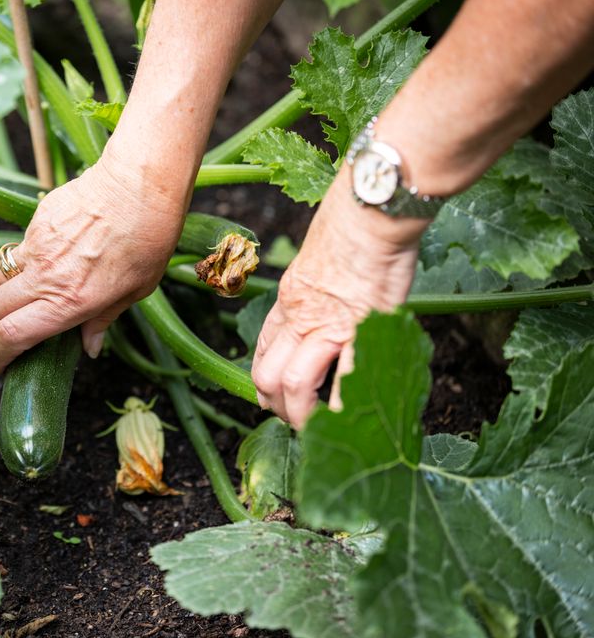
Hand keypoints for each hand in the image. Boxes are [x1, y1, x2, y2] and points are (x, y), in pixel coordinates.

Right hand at [0, 158, 186, 375]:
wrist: (141, 184)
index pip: (12, 336)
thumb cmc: (148, 240)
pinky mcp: (36, 222)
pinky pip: (17, 251)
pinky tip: (44, 265)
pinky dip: (21, 266)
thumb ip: (103, 321)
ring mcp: (36, 247)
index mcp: (70, 301)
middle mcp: (45, 276)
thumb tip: (88, 349)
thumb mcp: (135, 292)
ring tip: (16, 306)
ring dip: (0, 299)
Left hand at [251, 171, 429, 426]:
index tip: (273, 398)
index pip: (264, 348)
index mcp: (289, 297)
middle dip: (277, 408)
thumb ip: (325, 282)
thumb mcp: (326, 254)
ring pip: (292, 386)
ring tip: (319, 431)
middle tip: (296, 422)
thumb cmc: (358, 218)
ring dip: (302, 417)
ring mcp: (326, 324)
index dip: (264, 381)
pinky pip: (342, 382)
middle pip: (266, 376)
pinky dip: (342, 410)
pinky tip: (349, 424)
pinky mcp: (358, 329)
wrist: (373, 206)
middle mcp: (298, 315)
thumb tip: (340, 290)